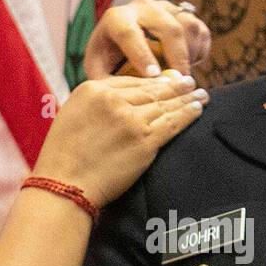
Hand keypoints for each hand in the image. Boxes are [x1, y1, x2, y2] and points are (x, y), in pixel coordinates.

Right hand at [31, 74, 206, 207]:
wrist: (65, 185)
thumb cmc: (63, 155)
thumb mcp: (72, 114)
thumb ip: (97, 103)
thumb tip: (123, 98)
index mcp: (94, 89)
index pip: (131, 82)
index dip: (153, 81)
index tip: (166, 81)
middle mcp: (114, 101)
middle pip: (152, 90)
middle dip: (176, 86)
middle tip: (191, 82)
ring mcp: (132, 121)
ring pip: (166, 105)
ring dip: (187, 99)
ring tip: (201, 94)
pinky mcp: (145, 142)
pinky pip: (173, 124)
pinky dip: (188, 115)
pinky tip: (198, 109)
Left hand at [83, 0, 211, 79]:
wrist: (120, 50)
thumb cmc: (108, 64)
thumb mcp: (100, 73)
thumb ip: (113, 82)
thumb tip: (138, 92)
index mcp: (116, 18)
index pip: (129, 32)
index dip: (143, 56)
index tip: (154, 77)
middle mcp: (142, 7)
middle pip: (169, 27)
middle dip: (177, 58)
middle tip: (178, 84)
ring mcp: (166, 8)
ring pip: (189, 28)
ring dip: (189, 57)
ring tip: (181, 78)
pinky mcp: (184, 15)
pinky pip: (200, 32)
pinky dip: (198, 53)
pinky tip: (185, 67)